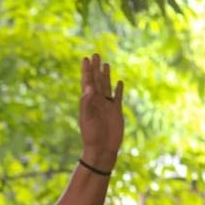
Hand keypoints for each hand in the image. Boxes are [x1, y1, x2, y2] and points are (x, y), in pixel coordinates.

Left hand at [78, 53, 123, 170]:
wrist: (102, 149)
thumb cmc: (91, 136)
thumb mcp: (87, 118)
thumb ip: (87, 102)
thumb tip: (89, 87)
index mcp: (88, 102)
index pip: (87, 82)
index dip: (86, 71)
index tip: (85, 59)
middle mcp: (97, 101)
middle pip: (97, 81)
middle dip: (96, 68)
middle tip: (95, 54)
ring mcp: (107, 105)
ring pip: (106, 86)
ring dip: (106, 75)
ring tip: (105, 64)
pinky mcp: (116, 111)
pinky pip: (117, 97)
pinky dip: (118, 89)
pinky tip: (119, 82)